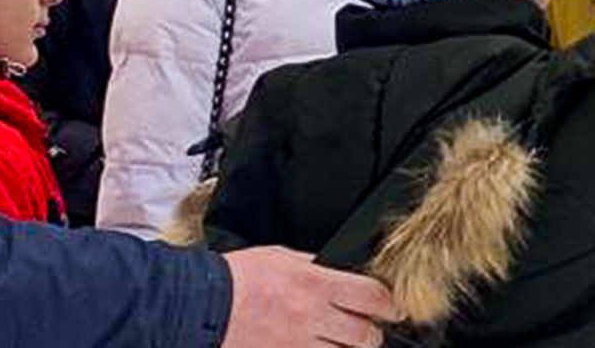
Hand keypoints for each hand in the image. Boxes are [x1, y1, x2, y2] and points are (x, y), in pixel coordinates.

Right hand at [222, 247, 403, 347]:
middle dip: (374, 334)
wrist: (200, 305)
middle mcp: (311, 316)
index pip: (371, 296)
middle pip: (364, 335)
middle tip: (373, 329)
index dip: (390, 304)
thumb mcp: (281, 256)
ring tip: (348, 342)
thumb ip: (312, 264)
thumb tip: (334, 267)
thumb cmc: (237, 277)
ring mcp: (296, 343)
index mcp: (315, 283)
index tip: (394, 308)